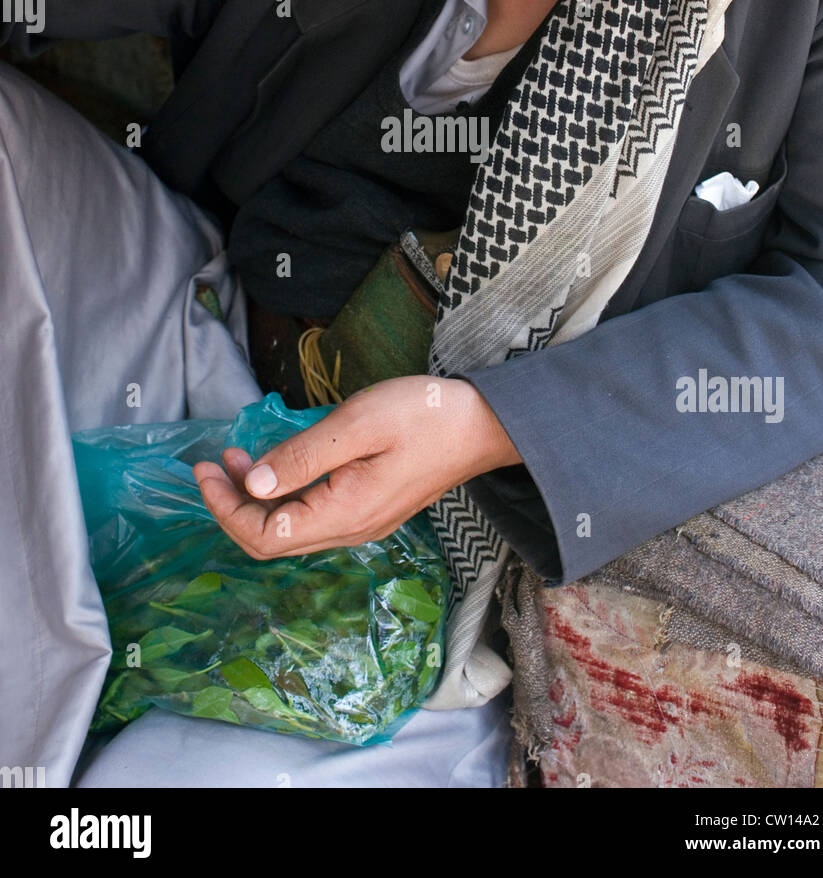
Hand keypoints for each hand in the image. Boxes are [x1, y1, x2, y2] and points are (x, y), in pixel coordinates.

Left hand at [192, 375, 521, 559]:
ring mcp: (362, 523)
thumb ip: (303, 456)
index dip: (224, 508)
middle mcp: (350, 530)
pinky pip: (311, 516)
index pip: (264, 536)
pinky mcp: (369, 509)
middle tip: (211, 463)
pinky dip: (282, 495)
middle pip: (271, 541)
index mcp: (344, 514)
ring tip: (235, 458)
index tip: (204, 468)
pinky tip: (276, 464)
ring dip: (255, 500)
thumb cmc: (424, 415)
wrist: (483, 424)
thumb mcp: (358, 423)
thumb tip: (252, 484)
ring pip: (290, 530)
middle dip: (231, 505)